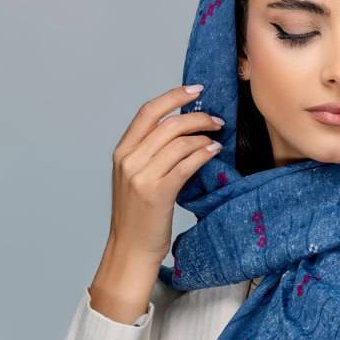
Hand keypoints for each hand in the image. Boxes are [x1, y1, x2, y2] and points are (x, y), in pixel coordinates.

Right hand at [109, 82, 225, 260]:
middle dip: (197, 117)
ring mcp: (142, 176)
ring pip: (179, 142)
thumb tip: (179, 131)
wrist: (131, 249)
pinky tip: (214, 152)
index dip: (173, 97)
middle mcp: (129, 160)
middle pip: (168, 125)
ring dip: (203, 136)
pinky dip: (203, 154)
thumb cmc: (137, 216)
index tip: (195, 90)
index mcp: (122, 153)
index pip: (148, 112)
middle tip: (216, 119)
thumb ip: (148, 154)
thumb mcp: (134, 179)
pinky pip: (187, 164)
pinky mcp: (158, 193)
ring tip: (217, 138)